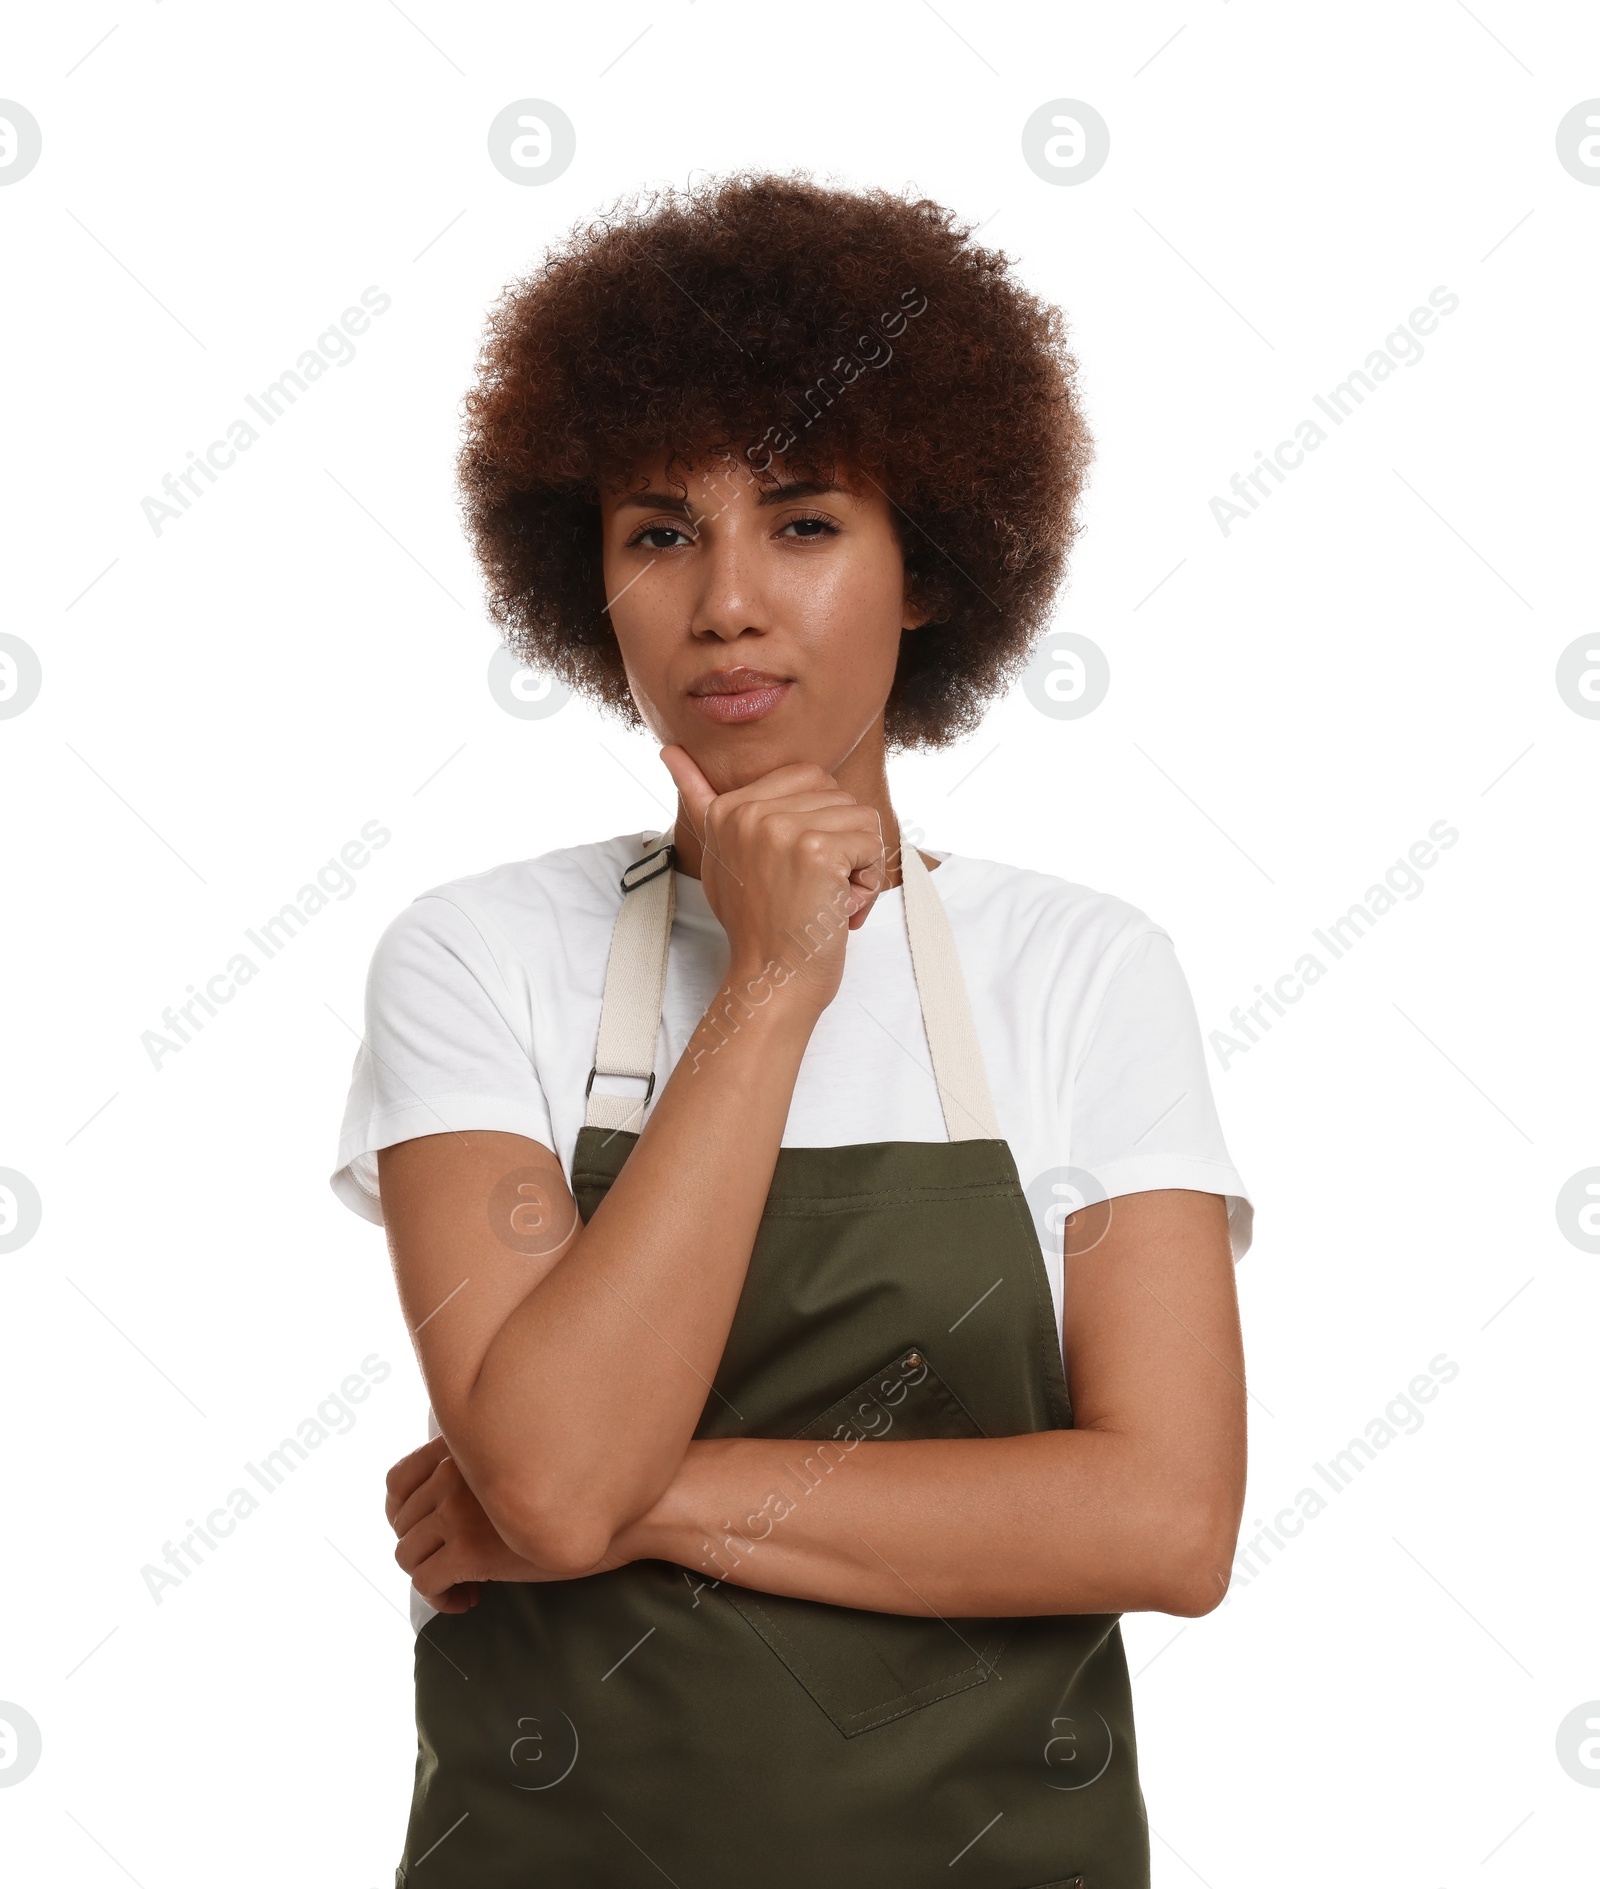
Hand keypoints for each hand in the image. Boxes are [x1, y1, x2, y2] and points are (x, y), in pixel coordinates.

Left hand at [385, 1436, 633, 1610]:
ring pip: (408, 1554)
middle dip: (424, 1548)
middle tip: (456, 1565)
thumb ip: (488, 1462)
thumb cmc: (592, 1484)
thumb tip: (458, 1498)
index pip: (397, 1479)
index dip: (401, 1513)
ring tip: (466, 1585)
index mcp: (464, 1444)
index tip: (425, 1533)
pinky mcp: (468, 1549)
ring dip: (431, 1574)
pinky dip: (441, 1598)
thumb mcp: (529, 1456)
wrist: (631, 1508)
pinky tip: (470, 1600)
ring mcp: (457, 1509)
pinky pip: (427, 1582)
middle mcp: (453, 1471)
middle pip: (401, 1523)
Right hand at [660, 747, 886, 1014]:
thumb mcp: (719, 856)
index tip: (795, 870)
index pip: (809, 778)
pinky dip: (868, 880)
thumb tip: (669, 749)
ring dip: (858, 864)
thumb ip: (700, 800)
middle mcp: (750, 812)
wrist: (773, 979)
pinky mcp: (817, 850)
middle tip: (812, 887)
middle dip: (842, 842)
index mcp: (728, 808)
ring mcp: (782, 829)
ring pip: (860, 818)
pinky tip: (839, 906)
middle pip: (837, 794)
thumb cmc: (758, 925)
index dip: (819, 824)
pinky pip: (872, 842)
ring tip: (824, 897)